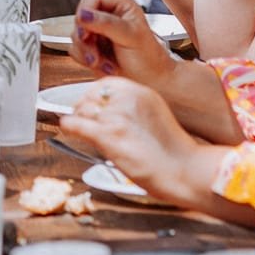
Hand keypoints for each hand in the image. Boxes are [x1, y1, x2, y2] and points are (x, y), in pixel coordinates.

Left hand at [56, 77, 207, 210]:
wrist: (185, 170)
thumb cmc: (174, 151)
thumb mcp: (155, 115)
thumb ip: (133, 109)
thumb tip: (110, 111)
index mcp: (141, 92)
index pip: (105, 84)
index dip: (93, 96)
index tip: (90, 104)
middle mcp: (128, 99)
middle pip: (90, 96)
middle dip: (83, 108)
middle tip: (82, 119)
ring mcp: (117, 116)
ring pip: (82, 110)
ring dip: (78, 119)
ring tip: (79, 129)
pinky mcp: (108, 135)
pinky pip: (77, 124)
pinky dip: (69, 126)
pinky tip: (68, 129)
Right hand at [72, 0, 176, 87]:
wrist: (151, 83)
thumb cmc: (149, 58)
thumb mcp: (130, 36)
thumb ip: (106, 23)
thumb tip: (84, 14)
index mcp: (120, 7)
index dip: (85, 9)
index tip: (84, 24)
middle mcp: (107, 18)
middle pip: (80, 18)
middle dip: (85, 37)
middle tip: (93, 49)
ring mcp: (98, 35)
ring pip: (76, 36)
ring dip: (87, 52)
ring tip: (103, 62)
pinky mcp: (92, 50)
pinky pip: (76, 51)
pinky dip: (86, 61)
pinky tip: (104, 66)